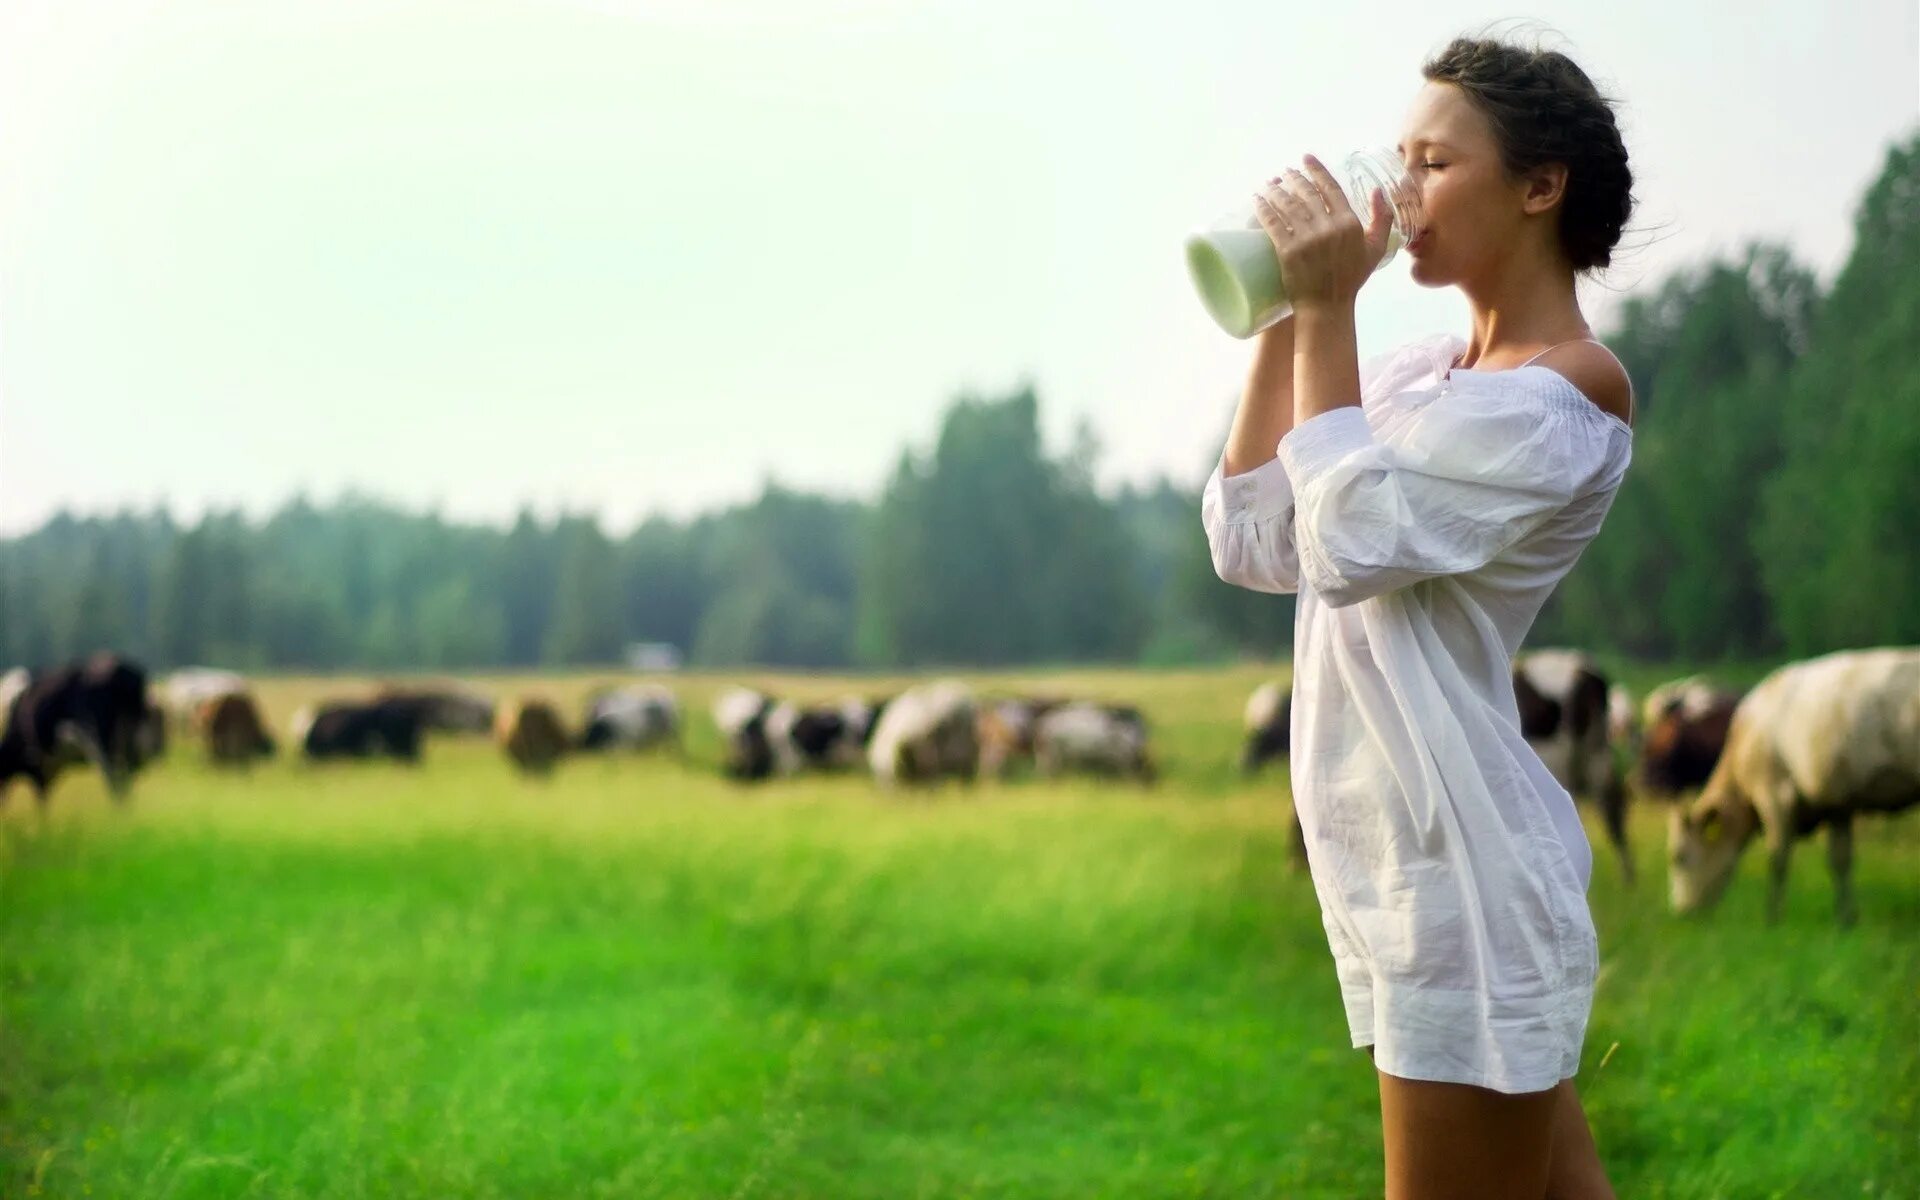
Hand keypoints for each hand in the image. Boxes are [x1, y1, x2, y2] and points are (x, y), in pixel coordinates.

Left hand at [1252, 154, 1393, 310]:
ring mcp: (1307, 239)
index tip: (1306, 158)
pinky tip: (1256, 200)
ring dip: (1275, 190)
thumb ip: (1382, 219)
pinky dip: (1263, 208)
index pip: (1330, 188)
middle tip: (1284, 172)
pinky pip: (1273, 223)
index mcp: (1349, 223)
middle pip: (1306, 193)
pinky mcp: (1288, 251)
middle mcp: (1328, 227)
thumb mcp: (1376, 248)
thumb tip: (1378, 190)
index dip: (1317, 170)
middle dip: (1293, 178)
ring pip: (1287, 205)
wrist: (1328, 307)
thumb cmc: (1351, 279)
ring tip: (1268, 184)